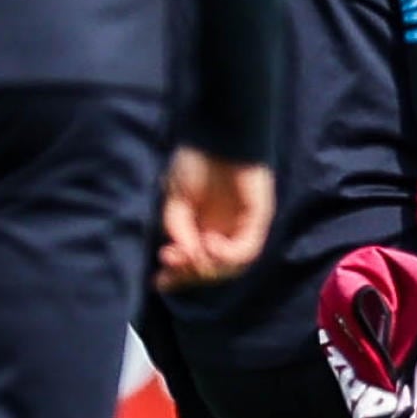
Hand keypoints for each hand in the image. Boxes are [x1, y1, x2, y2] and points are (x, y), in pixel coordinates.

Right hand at [157, 148, 275, 287]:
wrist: (216, 136)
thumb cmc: (195, 162)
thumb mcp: (176, 200)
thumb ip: (177, 228)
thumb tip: (183, 255)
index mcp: (203, 229)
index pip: (194, 263)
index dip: (177, 276)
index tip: (158, 281)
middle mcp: (224, 232)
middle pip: (211, 270)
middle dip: (189, 273)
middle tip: (170, 262)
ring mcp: (242, 228)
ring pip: (230, 267)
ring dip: (208, 267)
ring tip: (190, 255)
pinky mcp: (258, 220)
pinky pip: (246, 250)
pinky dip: (227, 254)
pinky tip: (210, 242)